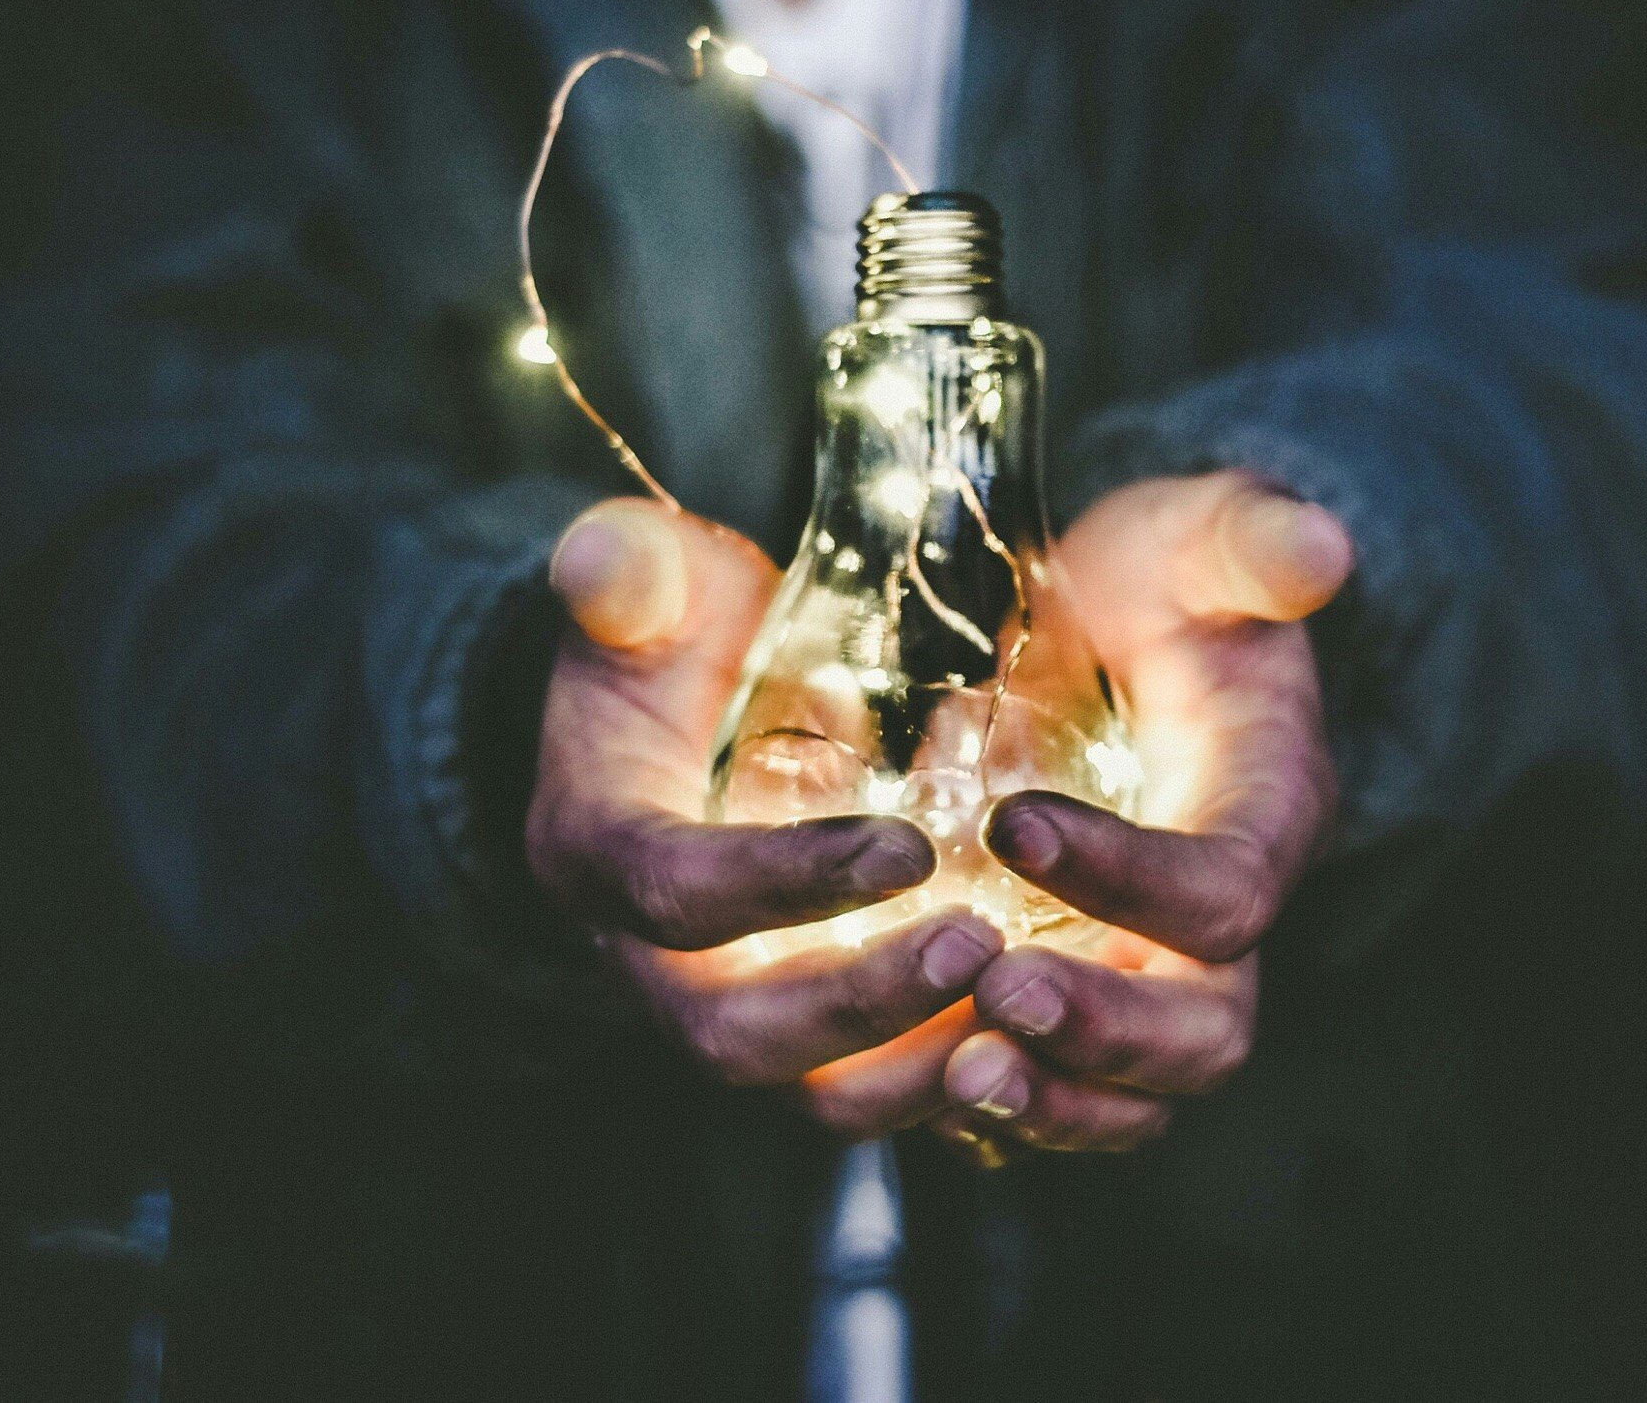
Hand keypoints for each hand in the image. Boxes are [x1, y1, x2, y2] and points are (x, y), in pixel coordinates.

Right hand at [527, 498, 1003, 1126]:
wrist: (680, 717)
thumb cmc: (673, 642)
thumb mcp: (649, 590)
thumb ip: (629, 573)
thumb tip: (600, 555)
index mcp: (599, 850)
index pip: (675, 892)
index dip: (784, 882)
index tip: (908, 847)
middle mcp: (650, 959)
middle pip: (736, 1034)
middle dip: (859, 1005)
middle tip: (980, 946)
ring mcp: (731, 1005)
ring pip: (811, 1090)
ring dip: (917, 1069)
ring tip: (1029, 1008)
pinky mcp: (805, 1031)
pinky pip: (872, 1090)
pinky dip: (955, 1083)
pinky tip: (1047, 1042)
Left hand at [937, 472, 1352, 1154]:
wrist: (1114, 633)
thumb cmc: (1160, 585)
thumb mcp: (1198, 540)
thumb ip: (1250, 542)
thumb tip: (1319, 545)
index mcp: (1264, 814)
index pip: (1224, 889)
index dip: (1131, 876)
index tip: (1012, 823)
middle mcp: (1217, 921)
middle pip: (1203, 1029)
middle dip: (1106, 1030)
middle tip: (997, 994)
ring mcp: (1148, 971)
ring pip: (1134, 1093)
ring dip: (1051, 1101)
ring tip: (957, 1075)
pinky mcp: (1078, 992)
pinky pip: (1056, 1090)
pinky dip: (997, 1107)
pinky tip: (913, 1079)